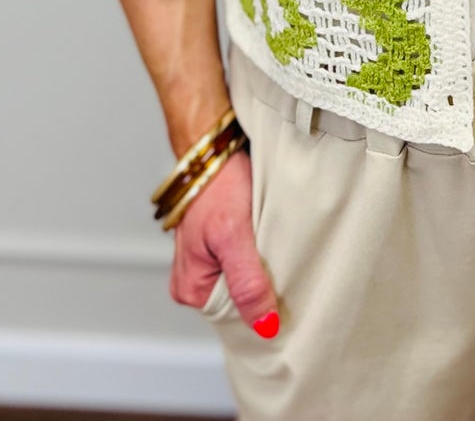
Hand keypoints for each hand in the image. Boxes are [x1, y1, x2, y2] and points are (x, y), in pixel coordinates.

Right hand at [168, 148, 281, 335]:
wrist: (213, 148)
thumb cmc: (218, 185)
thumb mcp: (234, 236)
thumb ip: (247, 283)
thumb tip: (264, 326)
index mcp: (190, 289)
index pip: (236, 318)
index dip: (263, 306)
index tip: (285, 289)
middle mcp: (193, 280)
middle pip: (240, 301)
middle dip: (264, 286)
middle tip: (282, 261)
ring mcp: (205, 262)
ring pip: (245, 280)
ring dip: (264, 268)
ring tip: (275, 247)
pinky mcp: (218, 244)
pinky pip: (245, 260)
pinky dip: (260, 252)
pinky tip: (269, 238)